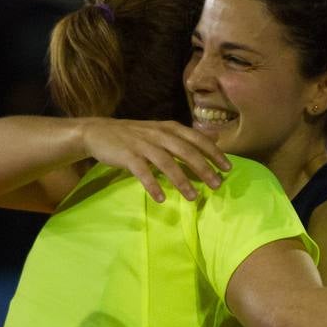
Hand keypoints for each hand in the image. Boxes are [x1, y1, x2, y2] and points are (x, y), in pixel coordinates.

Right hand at [79, 118, 230, 201]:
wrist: (98, 131)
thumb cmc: (134, 134)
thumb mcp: (161, 129)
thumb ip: (186, 136)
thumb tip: (215, 138)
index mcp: (169, 128)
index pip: (197, 139)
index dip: (214, 153)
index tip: (228, 168)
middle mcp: (159, 134)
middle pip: (186, 151)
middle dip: (203, 169)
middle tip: (217, 185)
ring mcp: (143, 145)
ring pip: (167, 163)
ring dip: (181, 180)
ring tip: (193, 197)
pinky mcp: (128, 156)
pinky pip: (143, 172)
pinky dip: (153, 185)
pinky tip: (161, 198)